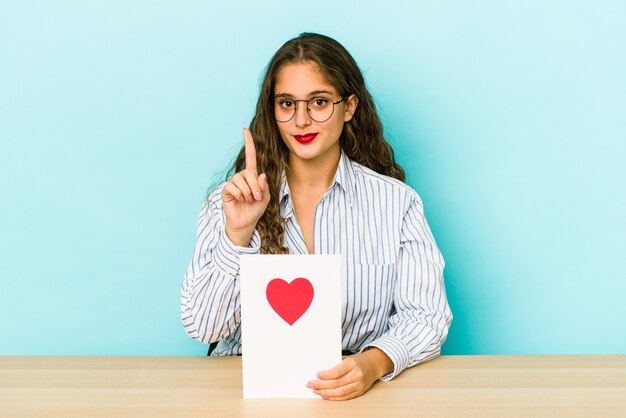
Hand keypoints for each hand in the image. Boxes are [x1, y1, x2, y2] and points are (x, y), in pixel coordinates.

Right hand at [221, 128, 270, 245]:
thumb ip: (264, 186)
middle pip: (249, 173)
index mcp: (252, 176)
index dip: (248, 143)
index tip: (245, 130)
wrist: (246, 222)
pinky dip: (240, 195)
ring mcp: (233, 182)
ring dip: (248, 192)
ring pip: (241, 180)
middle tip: (257, 197)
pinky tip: (240, 200)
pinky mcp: (226, 189)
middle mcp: (242, 176)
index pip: (250, 156)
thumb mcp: (265, 198)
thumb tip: (261, 175)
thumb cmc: (256, 209)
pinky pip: (234, 187)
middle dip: (255, 186)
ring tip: (248, 200)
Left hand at [306, 348, 393, 400]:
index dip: (326, 375)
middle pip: (336, 383)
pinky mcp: (360, 391)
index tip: (317, 375)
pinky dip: (334, 397)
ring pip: (340, 392)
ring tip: (316, 391)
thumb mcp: (348, 359)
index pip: (337, 371)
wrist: (374, 365)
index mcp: (353, 364)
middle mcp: (357, 375)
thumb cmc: (358, 361)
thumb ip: (337, 366)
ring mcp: (359, 384)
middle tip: (311, 384)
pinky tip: (326, 396)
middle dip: (321, 385)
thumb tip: (321, 375)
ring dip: (326, 393)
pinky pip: (345, 397)